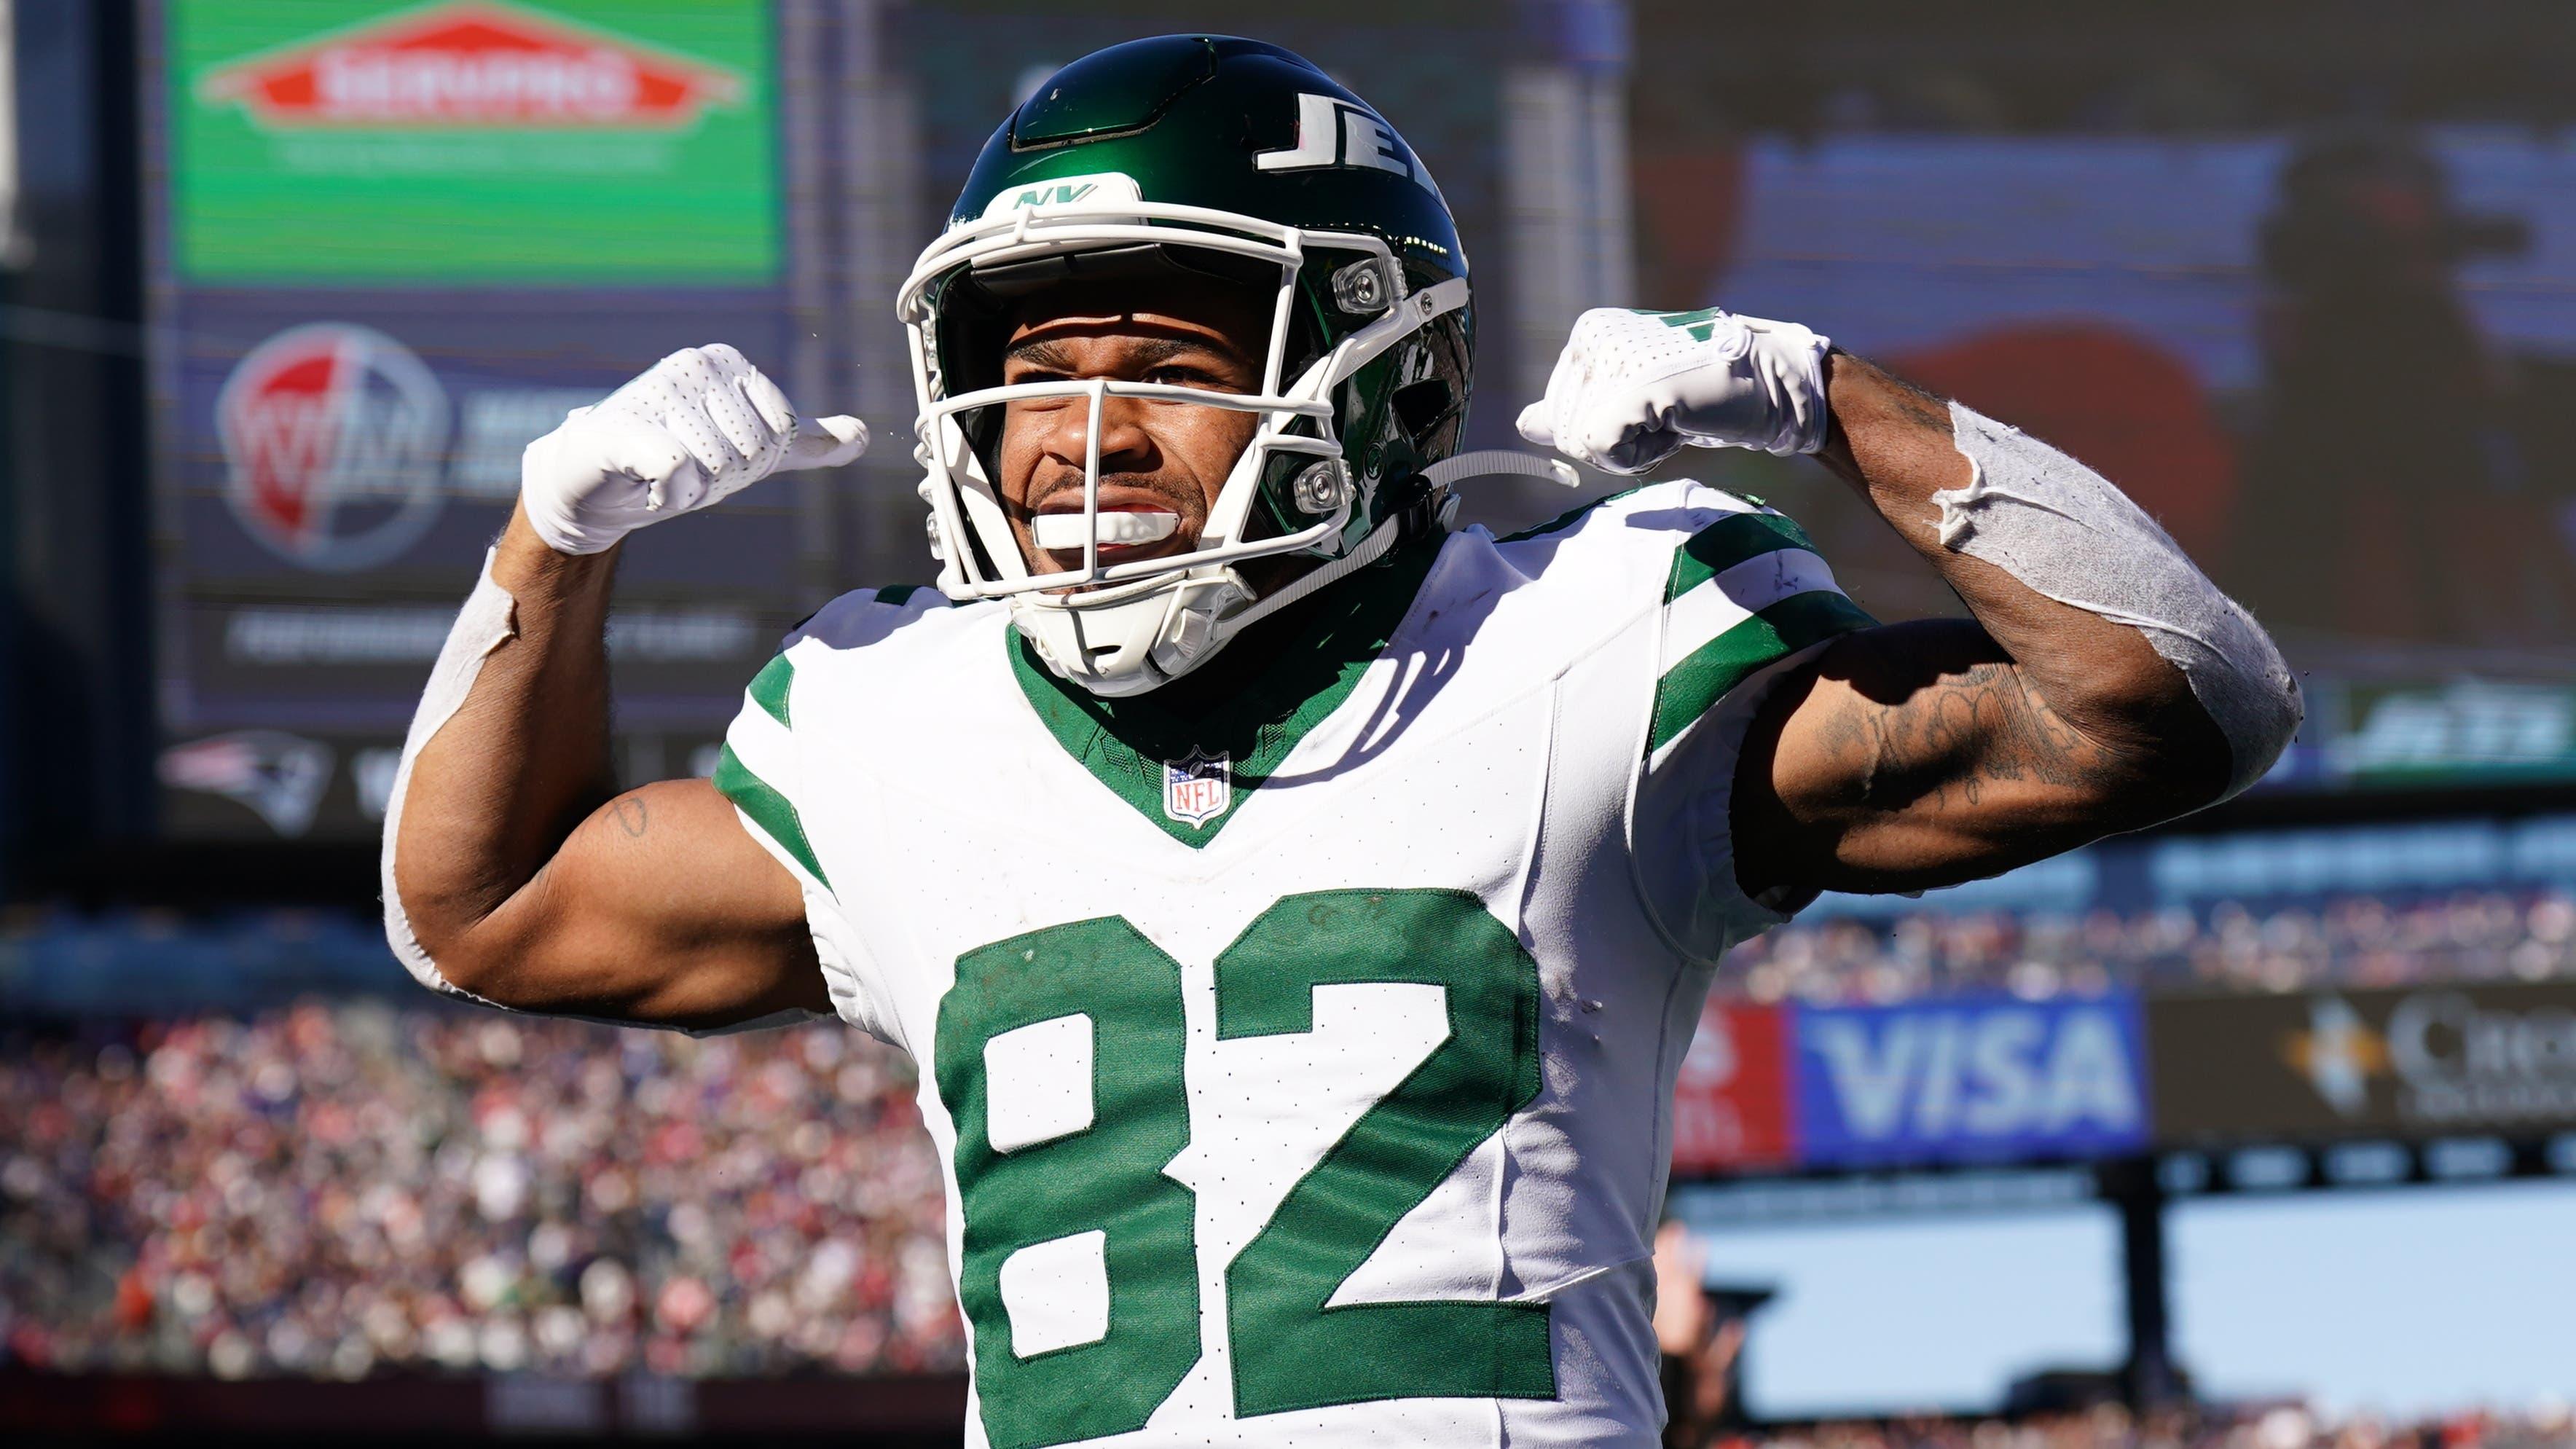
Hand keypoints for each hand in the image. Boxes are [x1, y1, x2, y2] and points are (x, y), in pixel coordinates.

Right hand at [520, 343, 868, 555]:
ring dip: (692, 489)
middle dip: (723, 477)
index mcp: (729, 362)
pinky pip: (680, 471)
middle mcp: (696, 363)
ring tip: (660, 471)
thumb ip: (804, 443)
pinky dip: (667, 495)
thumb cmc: (674, 459)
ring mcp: (659, 389)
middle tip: (684, 465)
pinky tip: (644, 483)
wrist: (596, 485)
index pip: (783, 433)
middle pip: (754, 452)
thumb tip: (863, 436)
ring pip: (719, 467)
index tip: (713, 452)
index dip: (754, 462)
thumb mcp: (748, 450)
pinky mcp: (625, 427)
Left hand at [1515, 307, 1831, 474]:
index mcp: (1589, 332)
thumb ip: (1576, 410)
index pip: (1560, 411)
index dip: (1603, 429)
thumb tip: (1524, 425)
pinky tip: (1675, 425)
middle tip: (1664, 414)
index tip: (1650, 406)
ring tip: (1672, 416)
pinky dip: (1640, 454)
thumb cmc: (1703, 391)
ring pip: (1584, 442)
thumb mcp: (1631, 399)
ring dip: (1631, 448)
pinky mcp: (1630, 388)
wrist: (1767, 385)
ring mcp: (1610, 360)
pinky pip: (1605, 449)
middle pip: (1567, 429)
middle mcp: (1592, 337)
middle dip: (1614, 440)